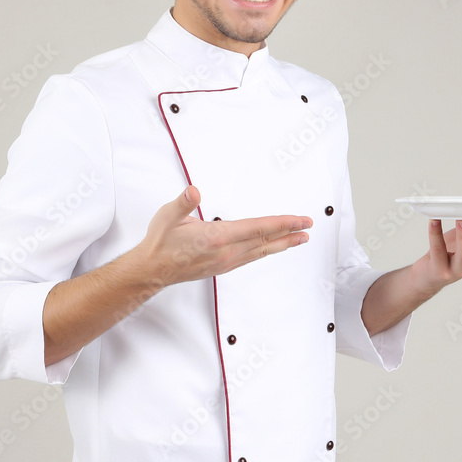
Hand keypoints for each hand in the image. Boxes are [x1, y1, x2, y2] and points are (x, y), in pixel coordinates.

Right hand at [132, 185, 312, 289]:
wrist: (152, 270)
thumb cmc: (161, 242)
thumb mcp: (168, 216)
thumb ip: (183, 203)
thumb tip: (193, 192)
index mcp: (217, 237)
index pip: (258, 228)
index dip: (282, 223)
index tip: (299, 220)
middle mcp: (226, 252)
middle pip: (266, 241)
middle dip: (290, 233)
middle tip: (308, 227)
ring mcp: (226, 262)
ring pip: (261, 252)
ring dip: (282, 244)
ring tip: (299, 239)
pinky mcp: (223, 267)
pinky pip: (252, 258)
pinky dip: (267, 251)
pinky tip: (272, 249)